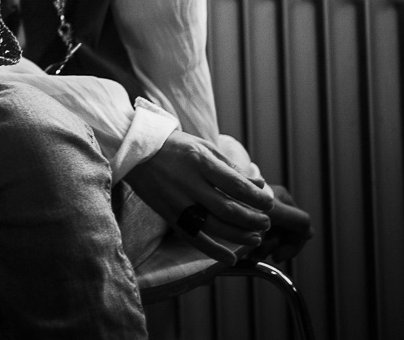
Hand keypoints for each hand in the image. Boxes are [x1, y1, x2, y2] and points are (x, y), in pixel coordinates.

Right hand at [126, 131, 272, 265]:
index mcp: (200, 162)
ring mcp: (177, 201)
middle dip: (252, 219)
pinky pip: (193, 237)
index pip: (236, 185)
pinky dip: (213, 250)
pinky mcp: (168, 214)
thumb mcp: (204, 147)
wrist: (134, 150)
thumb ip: (231, 167)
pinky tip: (231, 258)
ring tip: (256, 237)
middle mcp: (188, 183)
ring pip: (213, 225)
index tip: (269, 204)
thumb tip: (259, 184)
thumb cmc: (173, 146)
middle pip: (227, 209)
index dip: (256, 198)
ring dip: (239, 235)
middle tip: (266, 222)